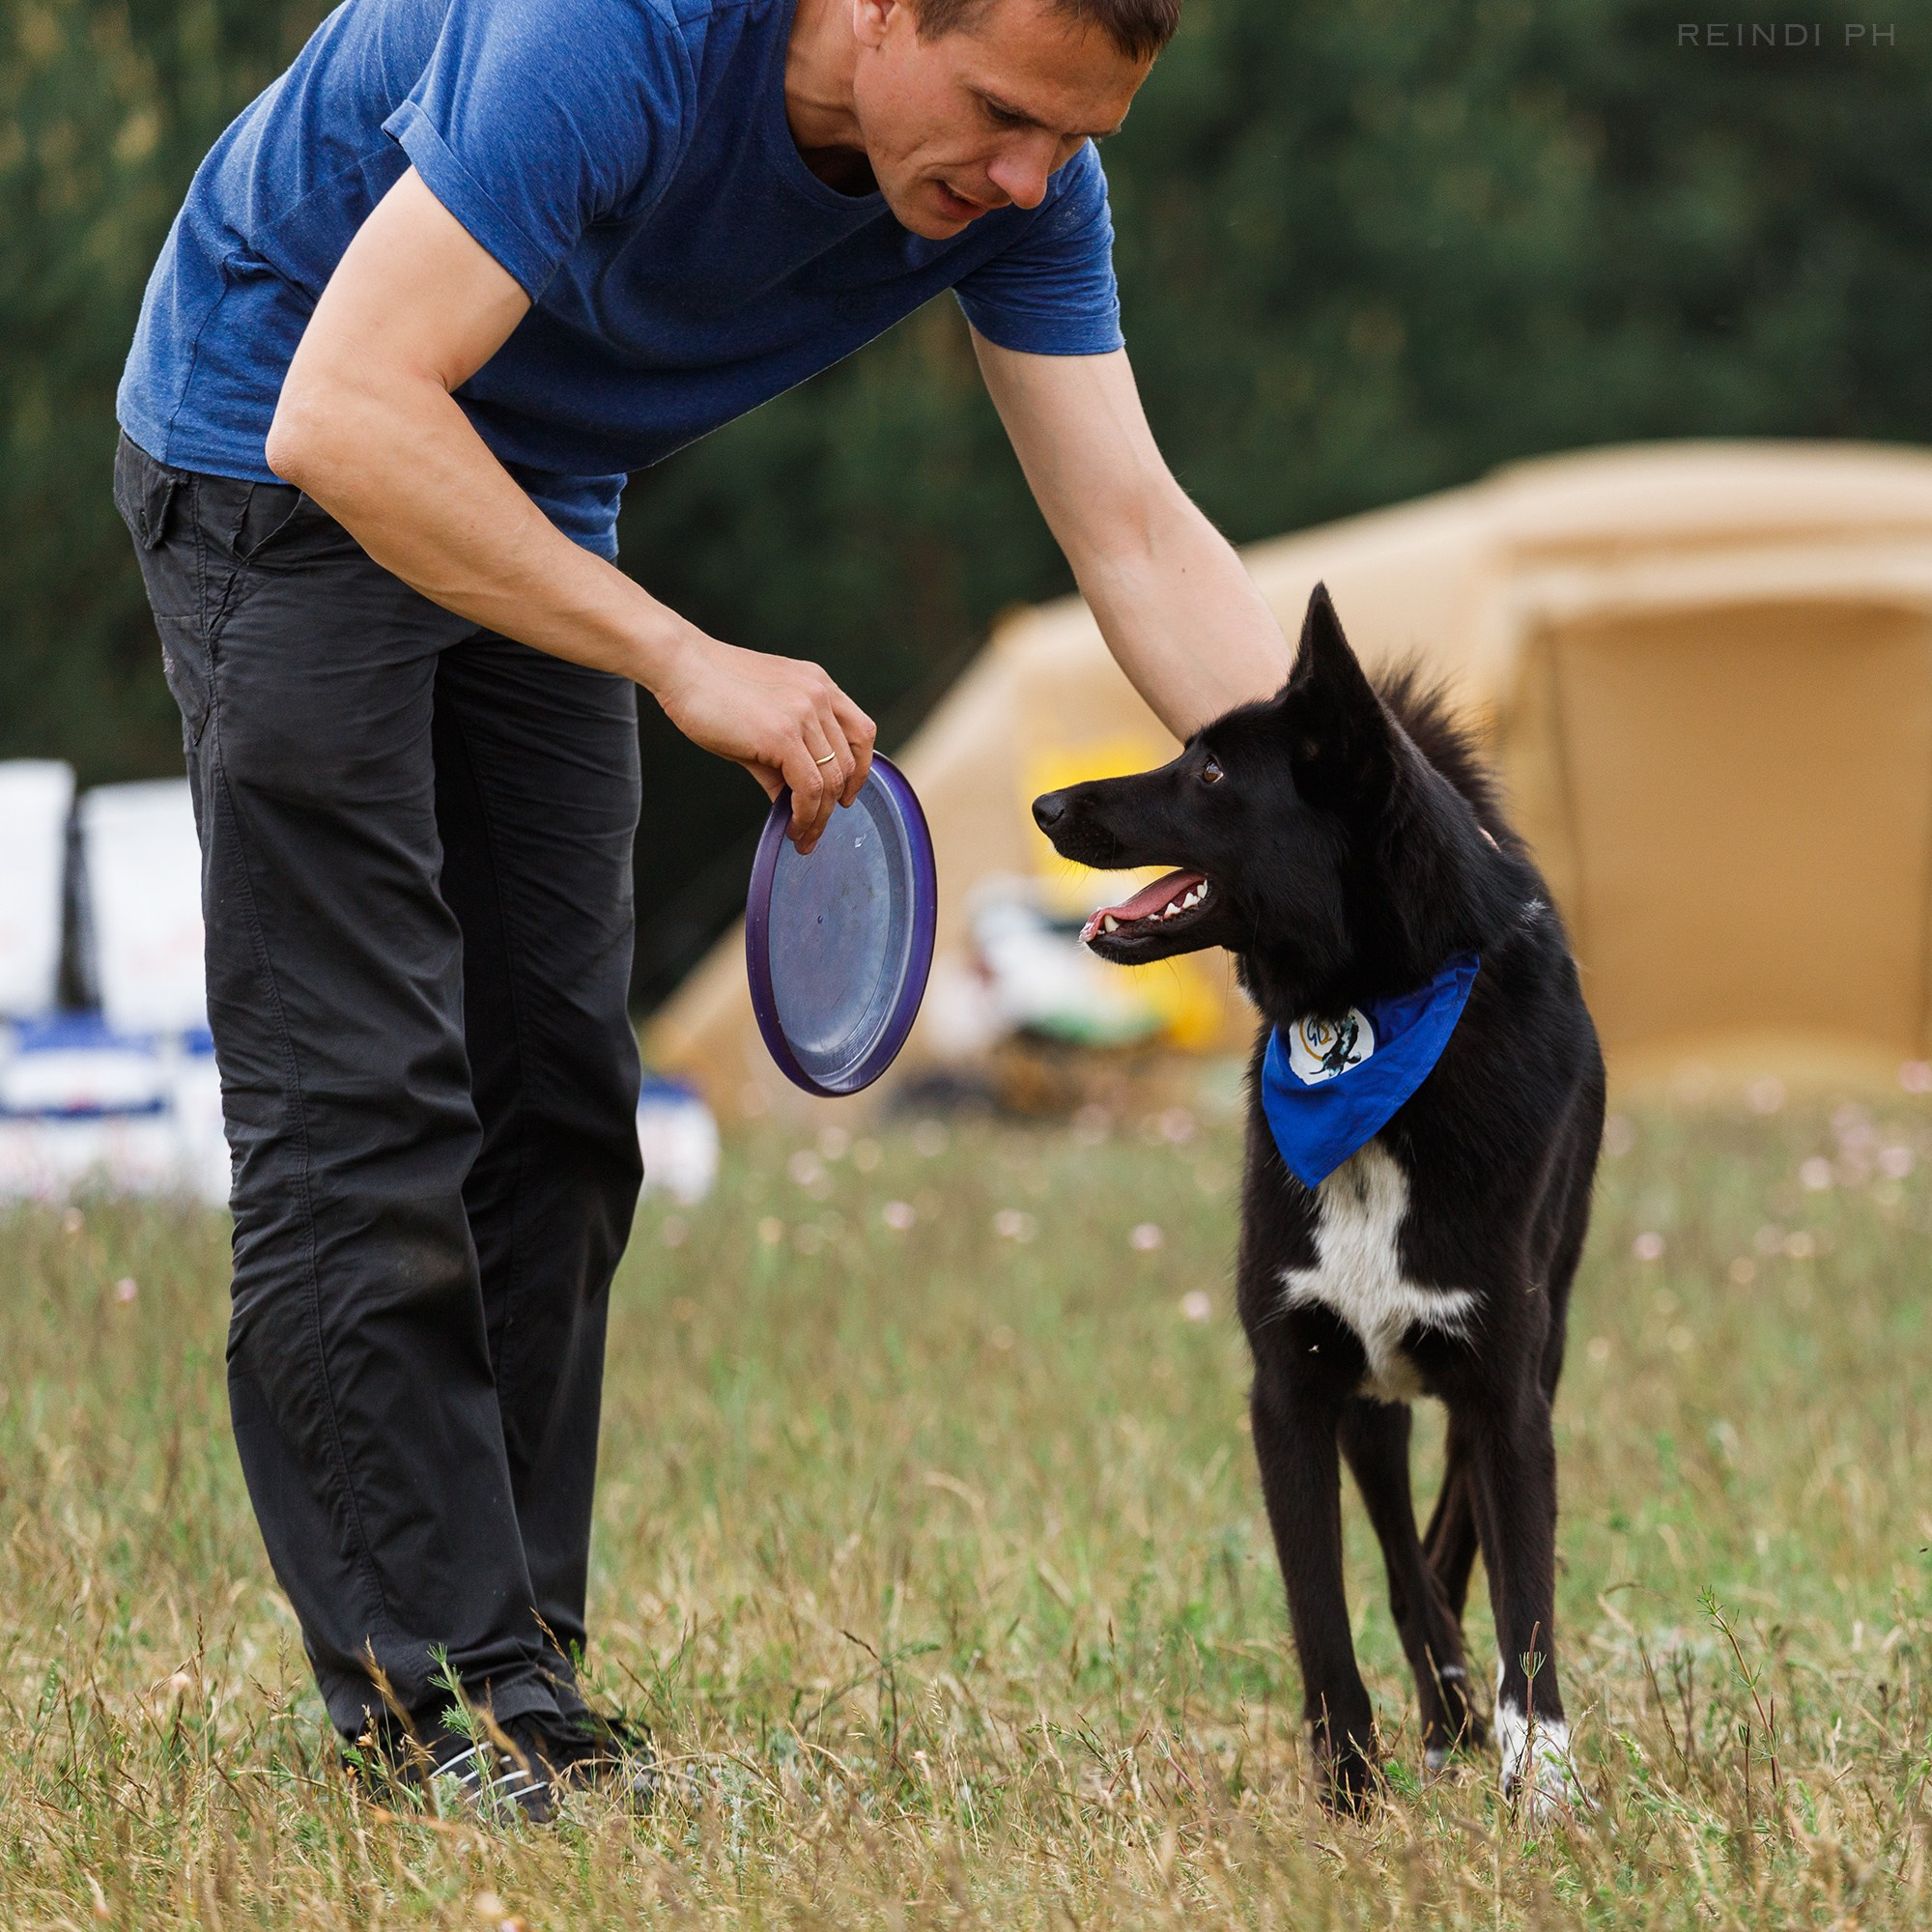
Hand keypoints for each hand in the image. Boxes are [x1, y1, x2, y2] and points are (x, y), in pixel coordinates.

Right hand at [653, 633, 875, 852]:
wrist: (681, 666)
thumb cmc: (712, 691)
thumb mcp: (762, 722)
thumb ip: (783, 759)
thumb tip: (791, 801)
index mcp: (819, 685)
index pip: (862, 733)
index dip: (859, 771)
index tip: (844, 797)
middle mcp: (819, 695)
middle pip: (847, 763)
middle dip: (834, 804)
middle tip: (814, 830)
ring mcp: (804, 712)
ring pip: (830, 780)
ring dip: (818, 817)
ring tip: (802, 837)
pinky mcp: (784, 733)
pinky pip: (809, 786)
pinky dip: (804, 814)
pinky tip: (791, 827)